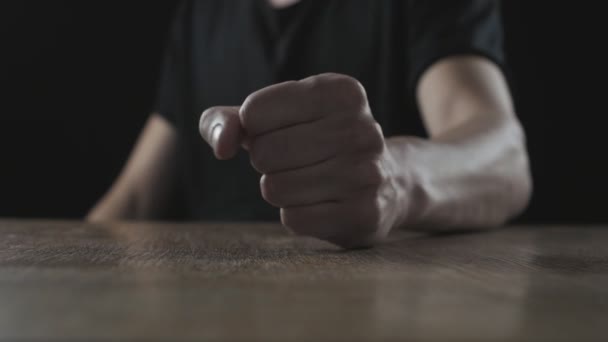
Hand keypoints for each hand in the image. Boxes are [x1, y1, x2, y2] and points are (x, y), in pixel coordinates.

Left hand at [199, 73, 404, 247]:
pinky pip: (293, 219)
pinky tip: (323, 203)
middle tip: (298, 160)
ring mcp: (366, 173)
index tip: (283, 130)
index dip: (256, 129)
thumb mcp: (275, 116)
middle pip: (264, 153)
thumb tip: (221, 145)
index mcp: (341, 91)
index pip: (254, 112)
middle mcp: (361, 128)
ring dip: (281, 189)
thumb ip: (229, 120)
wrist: (388, 180)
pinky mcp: (364, 214)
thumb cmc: (316, 141)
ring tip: (311, 181)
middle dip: (267, 162)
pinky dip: (296, 215)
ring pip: (275, 188)